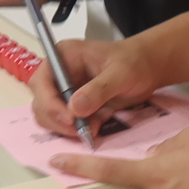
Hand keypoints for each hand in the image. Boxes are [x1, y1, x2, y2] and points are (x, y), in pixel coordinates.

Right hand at [31, 36, 162, 137]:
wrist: (147, 69)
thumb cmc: (134, 62)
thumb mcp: (120, 73)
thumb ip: (98, 90)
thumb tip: (75, 108)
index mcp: (62, 57)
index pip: (41, 82)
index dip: (49, 102)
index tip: (70, 119)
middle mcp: (58, 75)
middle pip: (41, 103)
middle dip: (58, 120)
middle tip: (80, 131)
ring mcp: (64, 92)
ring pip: (50, 117)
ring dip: (66, 129)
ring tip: (92, 127)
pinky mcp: (74, 108)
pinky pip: (66, 125)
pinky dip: (78, 131)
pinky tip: (97, 126)